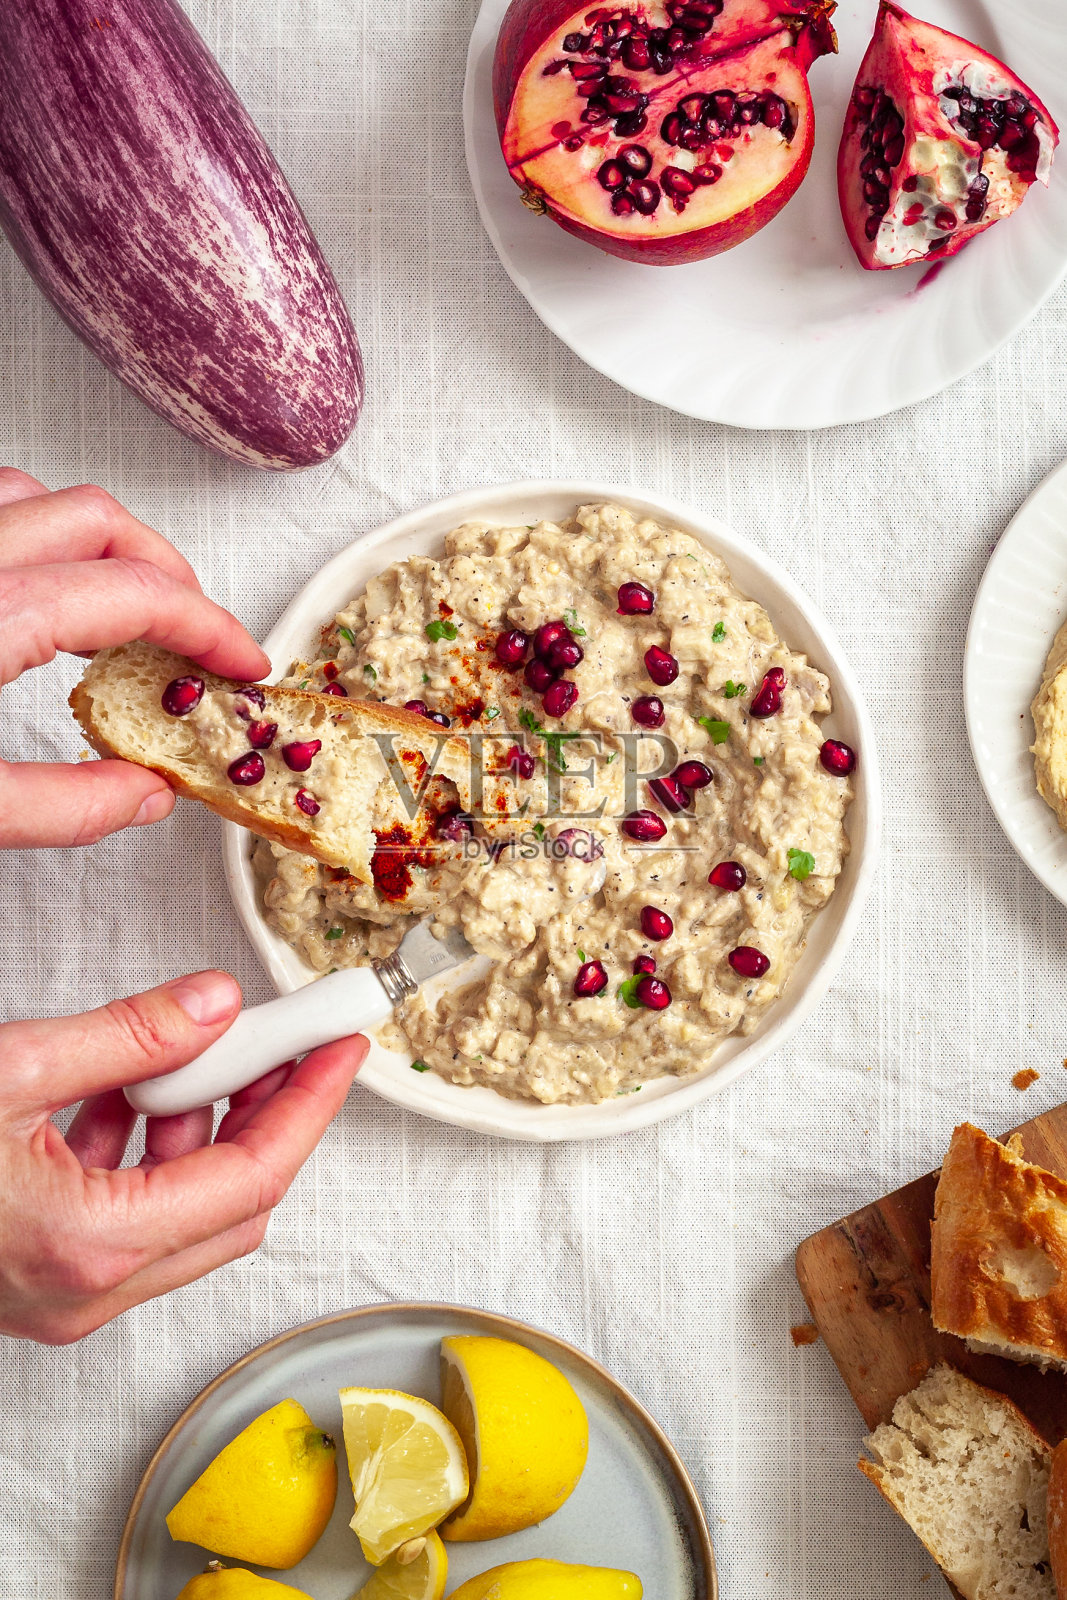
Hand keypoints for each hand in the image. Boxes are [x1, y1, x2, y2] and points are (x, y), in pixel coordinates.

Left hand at [0, 467, 269, 846]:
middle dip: (170, 573)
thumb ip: (62, 805)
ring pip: (36, 496)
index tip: (242, 665)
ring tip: (131, 606)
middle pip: (98, 520)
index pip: (136, 593)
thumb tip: (142, 795)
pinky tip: (48, 593)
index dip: (209, 628)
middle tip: (200, 636)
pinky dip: (40, 537)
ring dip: (100, 542)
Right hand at [0, 969, 365, 1342]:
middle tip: (288, 1043)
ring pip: (181, 1211)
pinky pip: (129, 1217)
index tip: (339, 1049)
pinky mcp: (43, 1278)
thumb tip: (214, 1005)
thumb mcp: (13, 1071)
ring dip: (202, 1126)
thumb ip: (129, 1035)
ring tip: (204, 1051)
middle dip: (268, 1111)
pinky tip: (129, 1089)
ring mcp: (65, 1294)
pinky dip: (145, 1150)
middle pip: (232, 1201)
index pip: (254, 1177)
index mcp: (93, 1245)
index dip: (309, 1103)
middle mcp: (89, 1289)